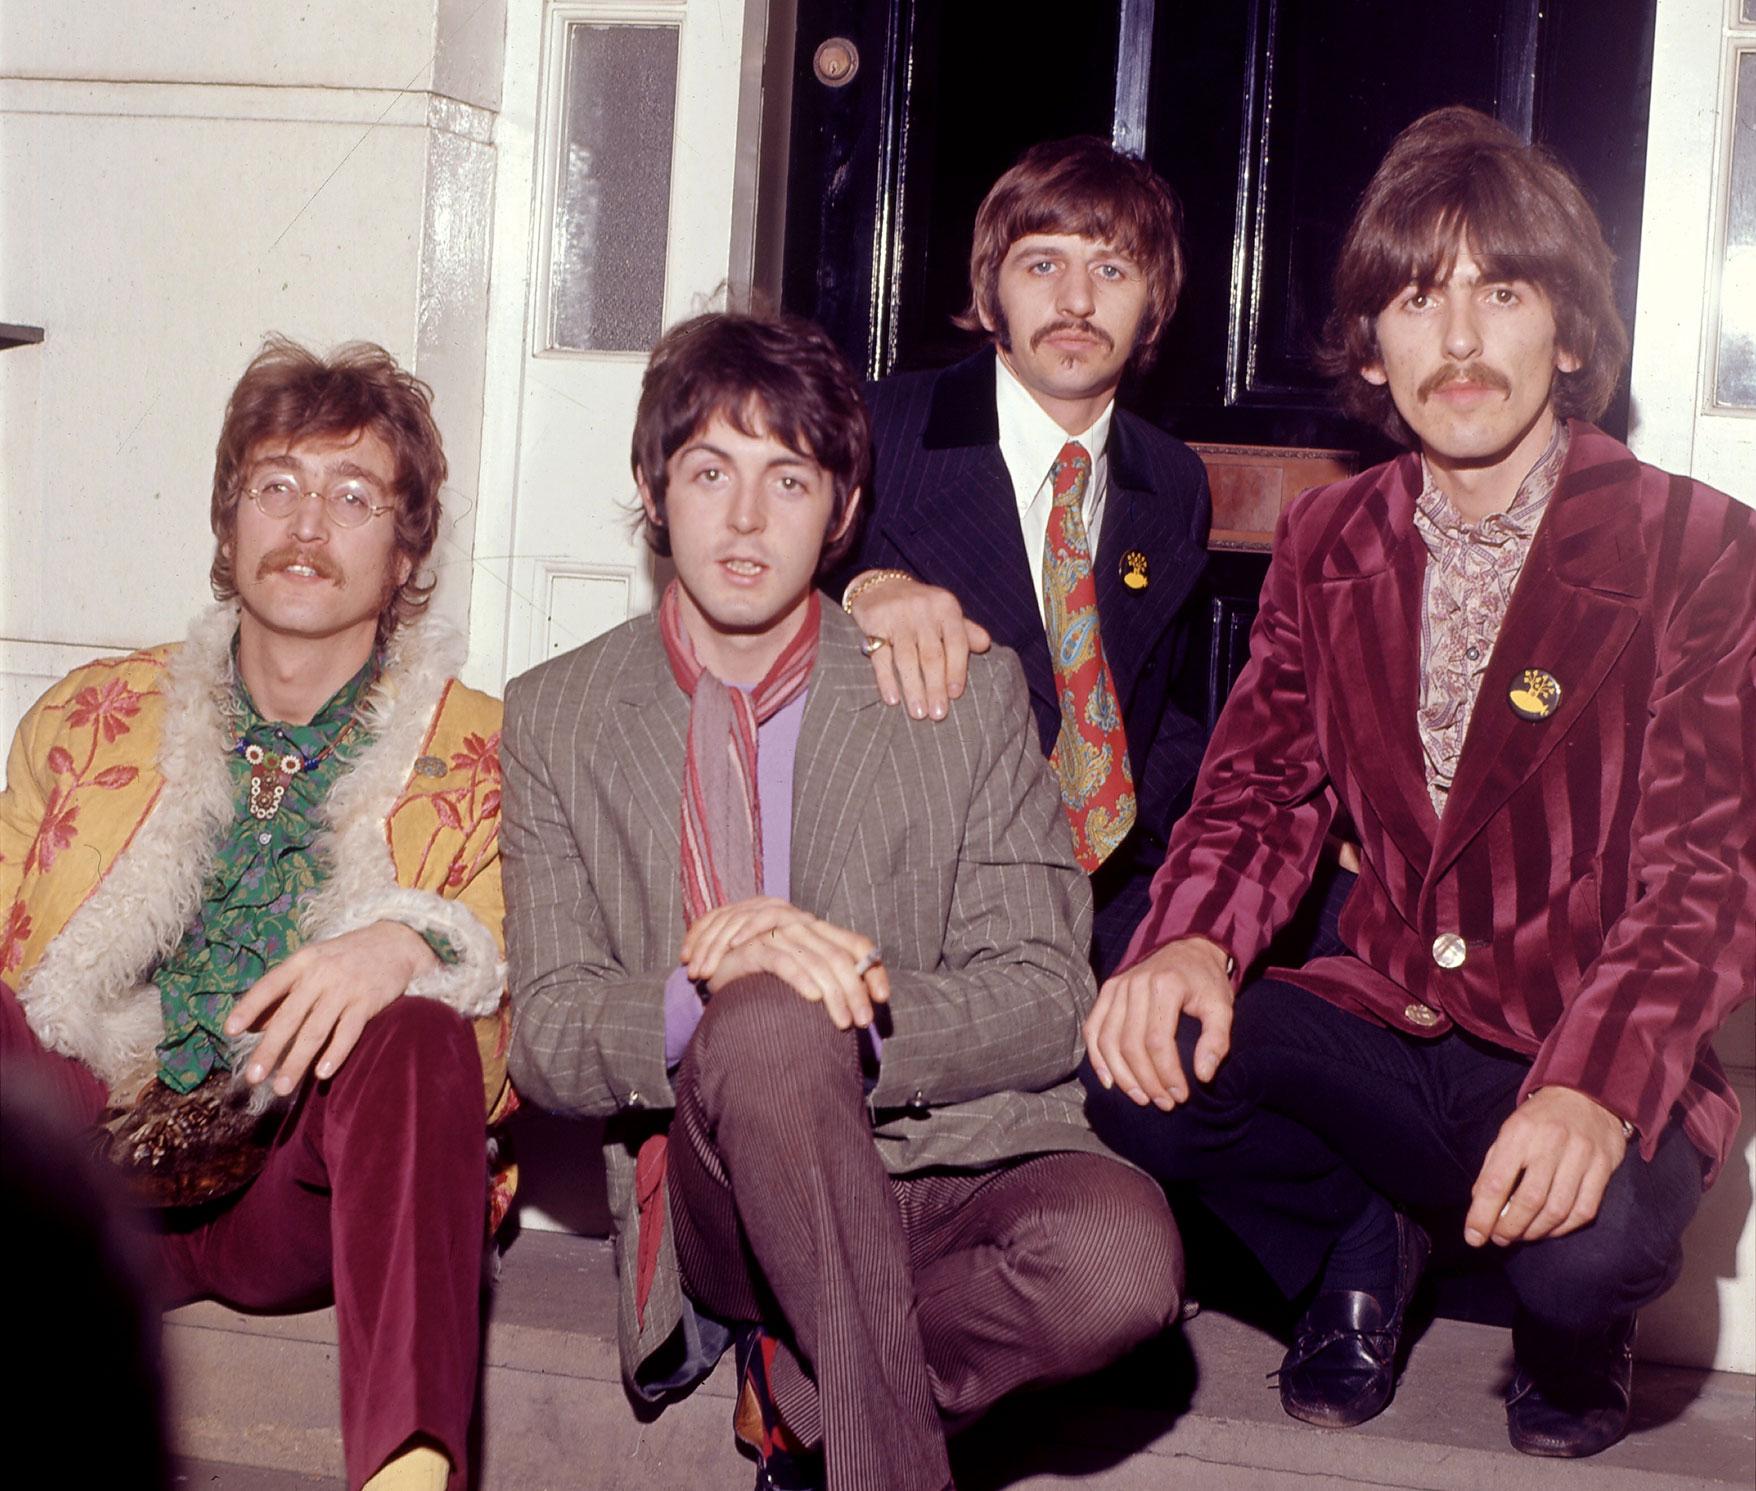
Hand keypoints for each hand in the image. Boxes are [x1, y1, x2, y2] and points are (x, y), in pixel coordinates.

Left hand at [224, 921, 438, 1094]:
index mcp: (302, 962)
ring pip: (314, 1031)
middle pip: (289, 1018)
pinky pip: (347, 1033)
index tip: (230, 1031)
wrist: (396, 941)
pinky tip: (321, 1074)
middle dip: (269, 1050)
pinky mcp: (367, 1002)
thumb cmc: (347, 956)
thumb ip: (286, 989)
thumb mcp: (314, 961)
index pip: (269, 986)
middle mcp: (320, 974)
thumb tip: (255, 1026)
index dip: (249, 1008)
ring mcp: (345, 989)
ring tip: (281, 1087)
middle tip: (252, 1077)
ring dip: (296, 1062)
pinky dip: (334, 1055)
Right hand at [682, 896, 889, 1030]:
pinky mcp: (755, 947)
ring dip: (835, 995)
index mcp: (819, 933)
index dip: (873, 970)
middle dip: (856, 992)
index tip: (883, 998)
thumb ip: (829, 982)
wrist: (717, 966)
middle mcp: (803, 929)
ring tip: (843, 1023)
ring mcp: (779, 935)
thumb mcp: (802, 975)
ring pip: (818, 962)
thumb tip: (866, 1003)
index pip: (857, 945)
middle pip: (841, 958)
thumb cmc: (764, 976)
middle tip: (864, 1022)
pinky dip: (801, 980)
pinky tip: (813, 999)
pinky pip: (784, 962)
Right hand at [846, 574, 991, 720]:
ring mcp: (897, 616)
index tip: (955, 695)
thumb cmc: (920, 608)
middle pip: (931, 655)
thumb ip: (965, 630)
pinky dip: (886, 679)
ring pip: (907, 658)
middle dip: (935, 687)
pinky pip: (880, 656)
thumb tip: (986, 645)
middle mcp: (923, 610)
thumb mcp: (945, 612)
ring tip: (918, 713)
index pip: (956, 642)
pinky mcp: (874, 623)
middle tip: (937, 714)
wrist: (879, 585)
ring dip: (913, 688)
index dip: (957, 670)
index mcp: (946, 607)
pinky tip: (892, 699)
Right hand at [1084, 937, 1233, 1108]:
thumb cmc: (1205, 982)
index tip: (1179, 1096)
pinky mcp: (1107, 991)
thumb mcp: (1222, 1007)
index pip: (1157, 1040)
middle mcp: (1135, 984)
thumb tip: (1202, 1076)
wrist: (1188, 947)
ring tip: (1141, 1097)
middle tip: (1163, 1103)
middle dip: (1146, 1080)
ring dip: (1121, 1075)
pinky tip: (1110, 1081)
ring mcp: (1117, 986)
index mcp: (1165, 986)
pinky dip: (1097, 1057)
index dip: (1166, 1073)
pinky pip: (1093, 1028)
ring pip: (1107, 1040)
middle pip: (1130, 1044)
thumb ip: (1217, 1040)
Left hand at [1464, 1086, 1628, 1247]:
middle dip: (1510, 1228)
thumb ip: (1494, 1166)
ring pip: (1558, 1210)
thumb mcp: (1510, 1131)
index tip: (1474, 1236)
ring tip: (1521, 1236)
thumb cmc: (1540, 1118)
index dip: (1483, 1215)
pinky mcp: (1604, 1167)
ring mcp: (1581, 1155)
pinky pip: (1584, 1210)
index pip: (1497, 1182)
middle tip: (1499, 1239)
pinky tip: (1549, 1229)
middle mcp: (1551, 1143)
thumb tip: (1481, 1206)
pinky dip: (1563, 1228)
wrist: (1588, 1093)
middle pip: (1529, 1200)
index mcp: (1519, 1132)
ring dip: (1535, 1232)